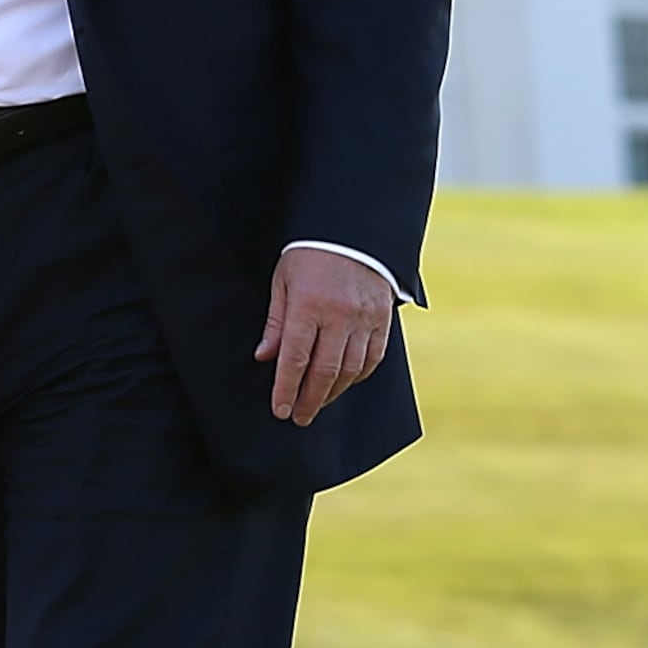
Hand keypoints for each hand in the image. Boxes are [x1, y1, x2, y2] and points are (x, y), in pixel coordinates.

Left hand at [254, 246, 394, 426]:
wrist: (352, 230)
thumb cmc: (309, 255)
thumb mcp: (283, 281)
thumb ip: (276, 322)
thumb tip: (265, 358)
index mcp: (309, 304)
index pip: (295, 358)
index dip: (286, 388)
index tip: (279, 409)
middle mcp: (339, 315)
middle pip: (324, 372)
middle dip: (309, 400)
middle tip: (298, 417)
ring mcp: (365, 320)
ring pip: (350, 371)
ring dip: (332, 393)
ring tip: (317, 404)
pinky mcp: (383, 320)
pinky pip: (373, 359)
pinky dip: (358, 377)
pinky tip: (344, 384)